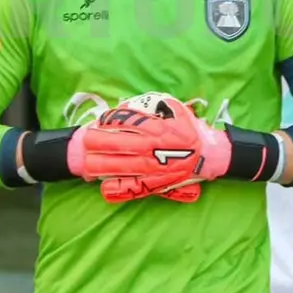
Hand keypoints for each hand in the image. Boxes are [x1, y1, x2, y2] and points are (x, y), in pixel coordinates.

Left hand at [70, 93, 230, 203]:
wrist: (207, 155)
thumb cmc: (187, 129)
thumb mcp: (173, 108)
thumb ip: (151, 104)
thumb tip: (125, 107)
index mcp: (154, 126)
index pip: (122, 122)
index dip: (105, 122)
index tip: (98, 123)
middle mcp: (149, 147)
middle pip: (113, 144)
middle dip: (95, 143)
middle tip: (86, 142)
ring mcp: (150, 168)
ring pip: (116, 166)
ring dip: (97, 164)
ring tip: (87, 163)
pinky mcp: (152, 184)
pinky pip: (129, 188)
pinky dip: (114, 188)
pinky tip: (104, 185)